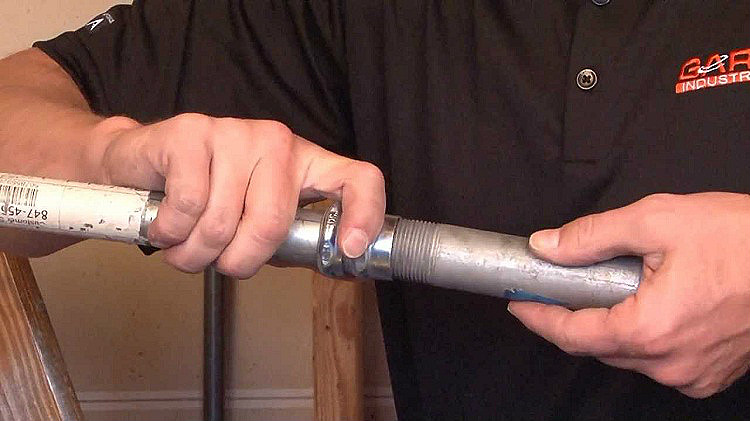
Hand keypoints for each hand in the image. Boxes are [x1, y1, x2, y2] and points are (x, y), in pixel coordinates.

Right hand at [94, 113, 384, 277]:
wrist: (139, 168)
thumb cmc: (208, 201)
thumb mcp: (258, 222)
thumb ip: (292, 240)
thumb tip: (339, 262)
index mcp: (305, 163)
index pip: (358, 177)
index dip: (364, 215)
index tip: (350, 250)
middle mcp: (277, 141)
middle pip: (272, 223)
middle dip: (237, 261)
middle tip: (216, 261)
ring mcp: (234, 132)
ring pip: (222, 222)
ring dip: (195, 254)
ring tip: (185, 245)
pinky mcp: (191, 132)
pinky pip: (188, 206)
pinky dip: (170, 232)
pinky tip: (165, 223)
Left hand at [508, 192, 749, 397]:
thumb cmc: (743, 239)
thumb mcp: (658, 221)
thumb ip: (593, 236)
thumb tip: (547, 246)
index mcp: (650, 329)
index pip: (572, 334)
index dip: (539, 318)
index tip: (519, 304)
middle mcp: (669, 363)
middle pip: (596, 346)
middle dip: (571, 317)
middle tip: (559, 287)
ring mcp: (692, 374)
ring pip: (626, 355)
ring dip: (609, 324)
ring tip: (614, 287)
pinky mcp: (710, 375)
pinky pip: (657, 361)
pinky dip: (642, 336)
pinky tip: (648, 305)